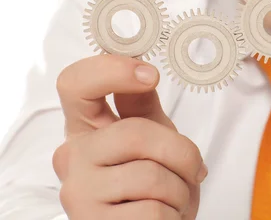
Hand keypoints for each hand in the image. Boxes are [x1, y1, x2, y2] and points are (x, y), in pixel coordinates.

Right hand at [52, 55, 206, 218]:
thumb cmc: (154, 185)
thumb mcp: (153, 138)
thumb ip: (143, 107)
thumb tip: (143, 70)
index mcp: (85, 128)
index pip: (74, 84)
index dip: (112, 70)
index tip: (151, 74)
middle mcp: (72, 157)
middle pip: (135, 133)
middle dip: (182, 153)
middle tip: (193, 169)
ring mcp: (77, 193)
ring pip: (150, 176)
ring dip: (181, 190)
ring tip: (173, 199)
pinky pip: (152, 212)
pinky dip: (173, 216)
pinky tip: (163, 218)